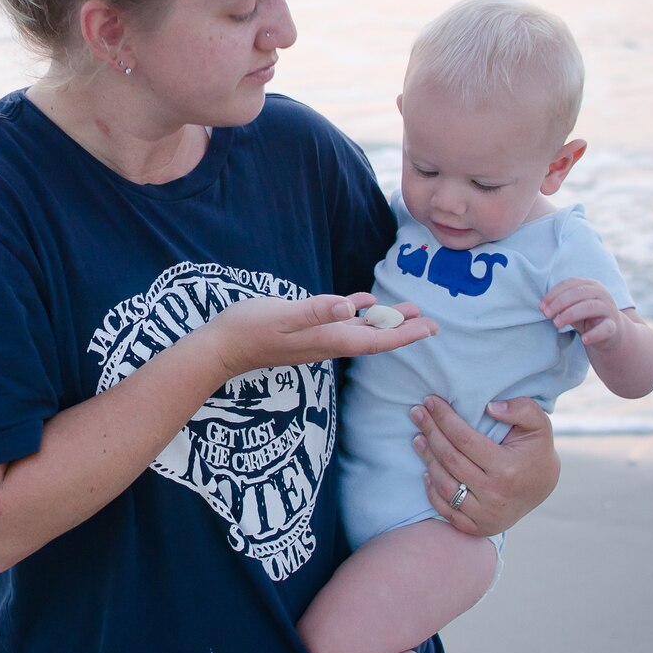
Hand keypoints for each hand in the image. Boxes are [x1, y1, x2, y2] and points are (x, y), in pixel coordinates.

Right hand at [207, 293, 434, 381]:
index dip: (405, 334)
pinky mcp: (305, 333)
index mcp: (328, 339)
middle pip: (374, 338)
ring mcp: (316, 339)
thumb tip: (348, 307)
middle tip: (431, 322)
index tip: (431, 327)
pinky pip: (341, 324)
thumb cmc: (248, 329)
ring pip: (361, 332)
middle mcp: (327, 343)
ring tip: (408, 312)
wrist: (221, 348)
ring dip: (385, 323)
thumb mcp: (282, 315)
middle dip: (404, 331)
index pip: (376, 339)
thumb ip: (315, 311)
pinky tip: (364, 304)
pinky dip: (357, 314)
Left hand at [412, 395, 558, 537]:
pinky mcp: (478, 527)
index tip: (430, 401)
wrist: (543, 488)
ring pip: (444, 485)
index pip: (464, 439)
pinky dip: (433, 491)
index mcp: (507, 468)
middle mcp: (495, 494)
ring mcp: (486, 515)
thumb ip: (521, 409)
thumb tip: (490, 407)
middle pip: (450, 459)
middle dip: (430, 432)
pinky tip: (427, 471)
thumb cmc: (536, 451)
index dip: (444, 418)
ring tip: (418, 438)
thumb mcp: (539, 424)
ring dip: (427, 459)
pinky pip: (447, 510)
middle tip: (417, 413)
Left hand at [540, 277, 622, 348]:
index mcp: (590, 285)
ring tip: (557, 324)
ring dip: (570, 314)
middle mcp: (602, 293)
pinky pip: (605, 328)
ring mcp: (609, 309)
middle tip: (546, 315)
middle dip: (559, 303)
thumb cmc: (587, 317)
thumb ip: (560, 305)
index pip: (570, 284)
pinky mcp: (614, 326)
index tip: (541, 306)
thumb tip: (543, 307)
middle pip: (578, 293)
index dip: (553, 294)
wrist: (611, 333)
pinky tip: (584, 340)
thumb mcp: (572, 308)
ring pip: (590, 307)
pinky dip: (594, 334)